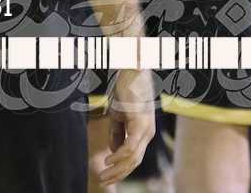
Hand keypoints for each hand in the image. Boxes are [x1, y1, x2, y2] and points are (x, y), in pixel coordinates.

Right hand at [89, 67, 154, 189]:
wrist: (132, 69)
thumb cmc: (125, 89)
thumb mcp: (118, 114)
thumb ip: (117, 133)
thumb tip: (113, 151)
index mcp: (143, 132)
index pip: (133, 158)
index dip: (119, 170)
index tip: (105, 177)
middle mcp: (147, 133)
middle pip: (134, 162)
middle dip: (117, 175)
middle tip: (102, 183)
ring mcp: (146, 129)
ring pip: (133, 158)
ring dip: (117, 170)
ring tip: (103, 176)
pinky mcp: (140, 123)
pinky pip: (130, 147)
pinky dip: (119, 156)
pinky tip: (108, 161)